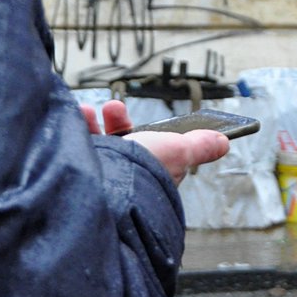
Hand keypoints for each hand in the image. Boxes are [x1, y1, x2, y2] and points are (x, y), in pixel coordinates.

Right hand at [80, 99, 229, 183]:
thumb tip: (224, 143)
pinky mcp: (81, 176)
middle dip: (116, 122)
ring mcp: (101, 179)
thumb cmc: (144, 170)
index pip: (146, 151)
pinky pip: (77, 151)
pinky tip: (73, 119)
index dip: (140, 131)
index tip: (133, 112)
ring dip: (92, 124)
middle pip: (121, 146)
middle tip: (113, 107)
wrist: (105, 189)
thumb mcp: (178, 150)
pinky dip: (74, 133)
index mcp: (148, 175)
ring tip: (87, 111)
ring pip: (97, 147)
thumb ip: (199, 146)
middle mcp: (125, 180)